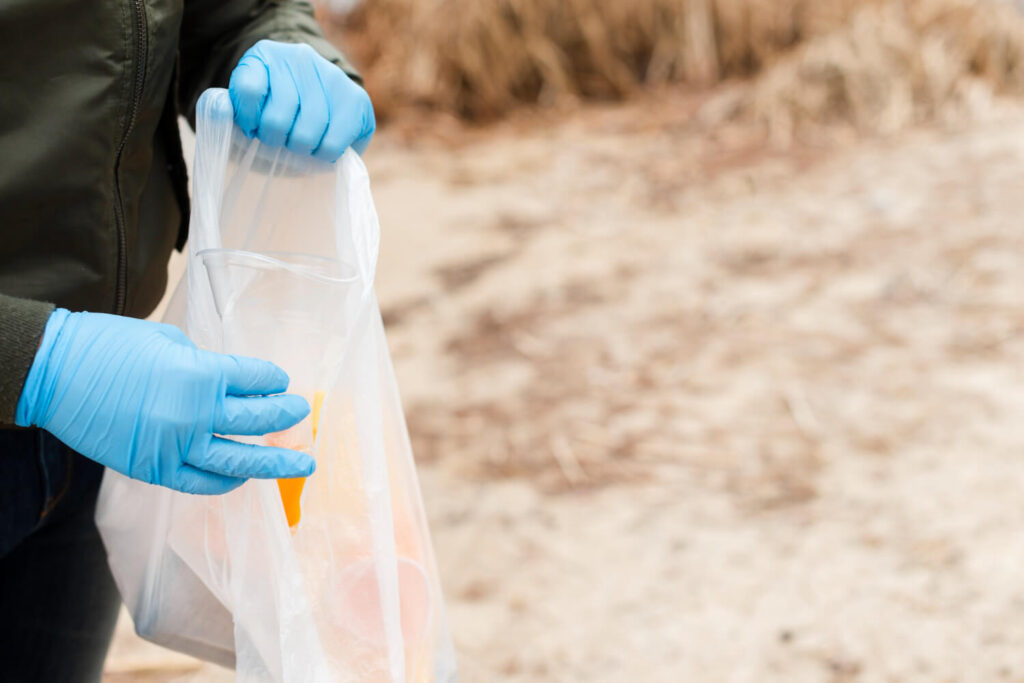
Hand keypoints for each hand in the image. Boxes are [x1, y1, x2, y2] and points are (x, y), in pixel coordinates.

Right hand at [16, 310, 313, 494]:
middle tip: (301, 415)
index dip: (273, 380)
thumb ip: (204, 364)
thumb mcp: (169, 341)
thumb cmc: (109, 346)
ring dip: (275, 463)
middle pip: (258, 421)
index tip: (280, 382)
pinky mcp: (154, 469)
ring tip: (302, 464)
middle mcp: (195, 415)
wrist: (54, 374)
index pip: (256, 380)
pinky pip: (202, 483)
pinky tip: (242, 477)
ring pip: (239, 461)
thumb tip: (227, 381)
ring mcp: (175, 447)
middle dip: (285, 417)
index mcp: (201, 374)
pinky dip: (226, 481)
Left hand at [228, 39, 374, 160]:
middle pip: (279, 117)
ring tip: (300, 147)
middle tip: (279, 141)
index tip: (252, 129)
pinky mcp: (355, 97)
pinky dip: (325, 153)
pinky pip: (335, 140)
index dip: (249, 121)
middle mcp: (298, 58)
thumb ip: (225, 114)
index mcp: (262, 56)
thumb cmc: (272, 117)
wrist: (315, 105)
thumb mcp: (243, 112)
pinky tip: (321, 148)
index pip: (248, 91)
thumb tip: (221, 110)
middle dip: (276, 140)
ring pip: (309, 130)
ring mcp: (330, 75)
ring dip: (301, 149)